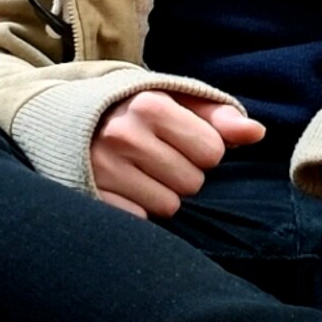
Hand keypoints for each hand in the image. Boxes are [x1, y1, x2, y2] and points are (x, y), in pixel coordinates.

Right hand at [91, 90, 264, 217]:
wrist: (64, 118)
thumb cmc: (137, 110)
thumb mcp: (177, 101)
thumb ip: (219, 117)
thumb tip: (257, 133)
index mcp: (151, 105)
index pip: (212, 152)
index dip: (204, 150)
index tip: (182, 141)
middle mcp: (124, 134)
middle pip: (192, 183)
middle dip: (183, 173)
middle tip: (158, 157)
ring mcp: (103, 167)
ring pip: (169, 206)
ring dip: (162, 194)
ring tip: (141, 172)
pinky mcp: (90, 195)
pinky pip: (140, 220)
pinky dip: (138, 208)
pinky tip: (125, 188)